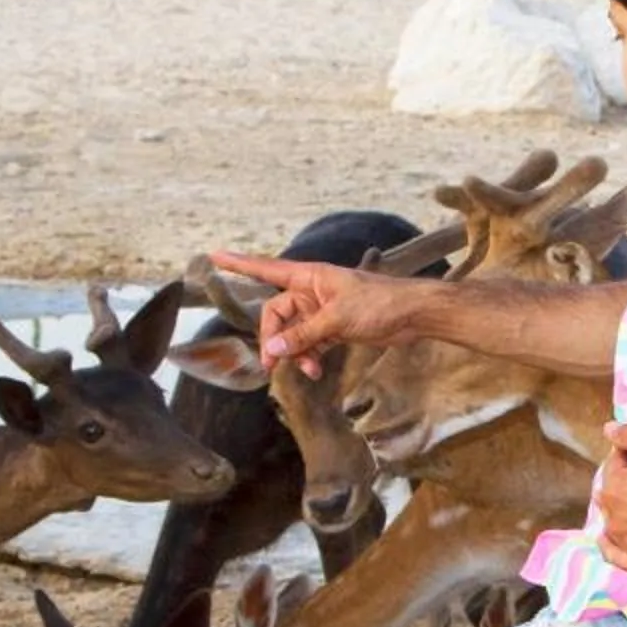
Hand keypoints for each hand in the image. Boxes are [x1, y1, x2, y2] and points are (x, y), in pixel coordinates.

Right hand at [207, 251, 422, 378]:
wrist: (412, 315)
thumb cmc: (379, 304)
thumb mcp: (337, 319)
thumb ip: (303, 335)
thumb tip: (272, 348)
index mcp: (310, 277)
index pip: (266, 269)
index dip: (239, 264)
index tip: (214, 256)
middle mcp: (311, 291)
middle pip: (277, 313)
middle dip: (274, 338)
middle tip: (272, 364)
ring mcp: (321, 310)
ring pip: (292, 332)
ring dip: (294, 352)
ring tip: (305, 370)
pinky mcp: (333, 328)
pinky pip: (309, 343)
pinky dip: (308, 356)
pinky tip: (314, 371)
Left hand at [594, 422, 626, 572]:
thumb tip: (608, 430)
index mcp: (614, 489)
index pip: (613, 466)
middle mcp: (615, 519)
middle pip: (612, 495)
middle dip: (624, 484)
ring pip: (613, 523)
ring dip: (620, 512)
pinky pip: (617, 557)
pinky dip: (612, 547)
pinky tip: (608, 539)